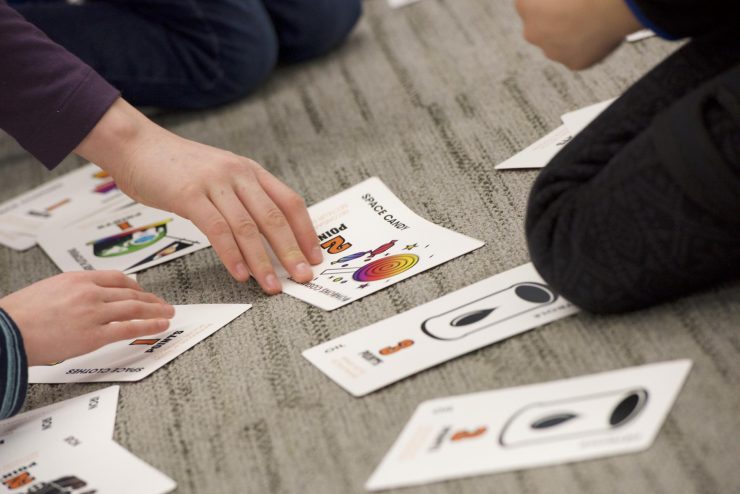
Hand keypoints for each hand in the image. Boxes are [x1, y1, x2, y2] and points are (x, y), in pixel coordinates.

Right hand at [0, 271, 173, 365]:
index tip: (143, 292)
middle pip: (130, 293)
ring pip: (135, 308)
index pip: (117, 278)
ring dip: (156, 311)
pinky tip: (161, 325)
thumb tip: (89, 298)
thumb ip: (73, 291)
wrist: (6, 331)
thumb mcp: (49, 290)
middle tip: (163, 304)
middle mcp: (89, 292)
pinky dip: (150, 325)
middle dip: (150, 299)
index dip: (136, 286)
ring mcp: (93, 313)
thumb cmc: (20, 314)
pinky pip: (130, 328)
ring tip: (168, 314)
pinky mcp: (93, 334)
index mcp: (78, 279)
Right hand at [75, 99, 321, 293]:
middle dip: (291, 250)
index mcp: (250, 171)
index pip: (289, 202)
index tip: (315, 256)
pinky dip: (232, 255)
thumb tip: (265, 233)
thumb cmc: (176, 167)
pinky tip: (240, 274)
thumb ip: (241, 198)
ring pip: (248, 227)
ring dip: (262, 261)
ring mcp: (215, 183)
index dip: (305, 231)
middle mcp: (238, 174)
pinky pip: (217, 229)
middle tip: (303, 277)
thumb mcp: (219, 175)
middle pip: (274, 217)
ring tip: (272, 285)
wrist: (135, 145)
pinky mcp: (190, 195)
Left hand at [515, 0, 641, 68]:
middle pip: (540, 27)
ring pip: (556, 42)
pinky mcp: (571, 63)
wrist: (611, 9)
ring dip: (568, 34)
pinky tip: (595, 33)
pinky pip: (575, 54)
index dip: (544, 1)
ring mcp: (551, 51)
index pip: (528, 4)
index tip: (557, 0)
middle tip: (574, 8)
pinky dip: (584, 46)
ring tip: (589, 20)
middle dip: (553, 20)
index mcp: (526, 6)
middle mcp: (532, 32)